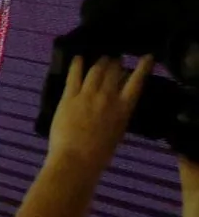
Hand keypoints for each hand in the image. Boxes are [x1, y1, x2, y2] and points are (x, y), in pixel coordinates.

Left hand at [46, 53, 154, 170]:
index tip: (147, 57)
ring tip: (101, 59)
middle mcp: (108, 98)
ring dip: (100, 62)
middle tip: (115, 59)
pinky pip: (74, 76)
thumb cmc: (100, 152)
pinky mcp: (69, 97)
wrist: (77, 159)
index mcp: (124, 109)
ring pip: (96, 70)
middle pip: (114, 72)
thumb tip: (118, 100)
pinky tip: (78, 58)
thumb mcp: (118, 131)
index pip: (137, 82)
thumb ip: (119, 113)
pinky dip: (77, 65)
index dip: (143, 67)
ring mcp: (88, 95)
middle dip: (115, 63)